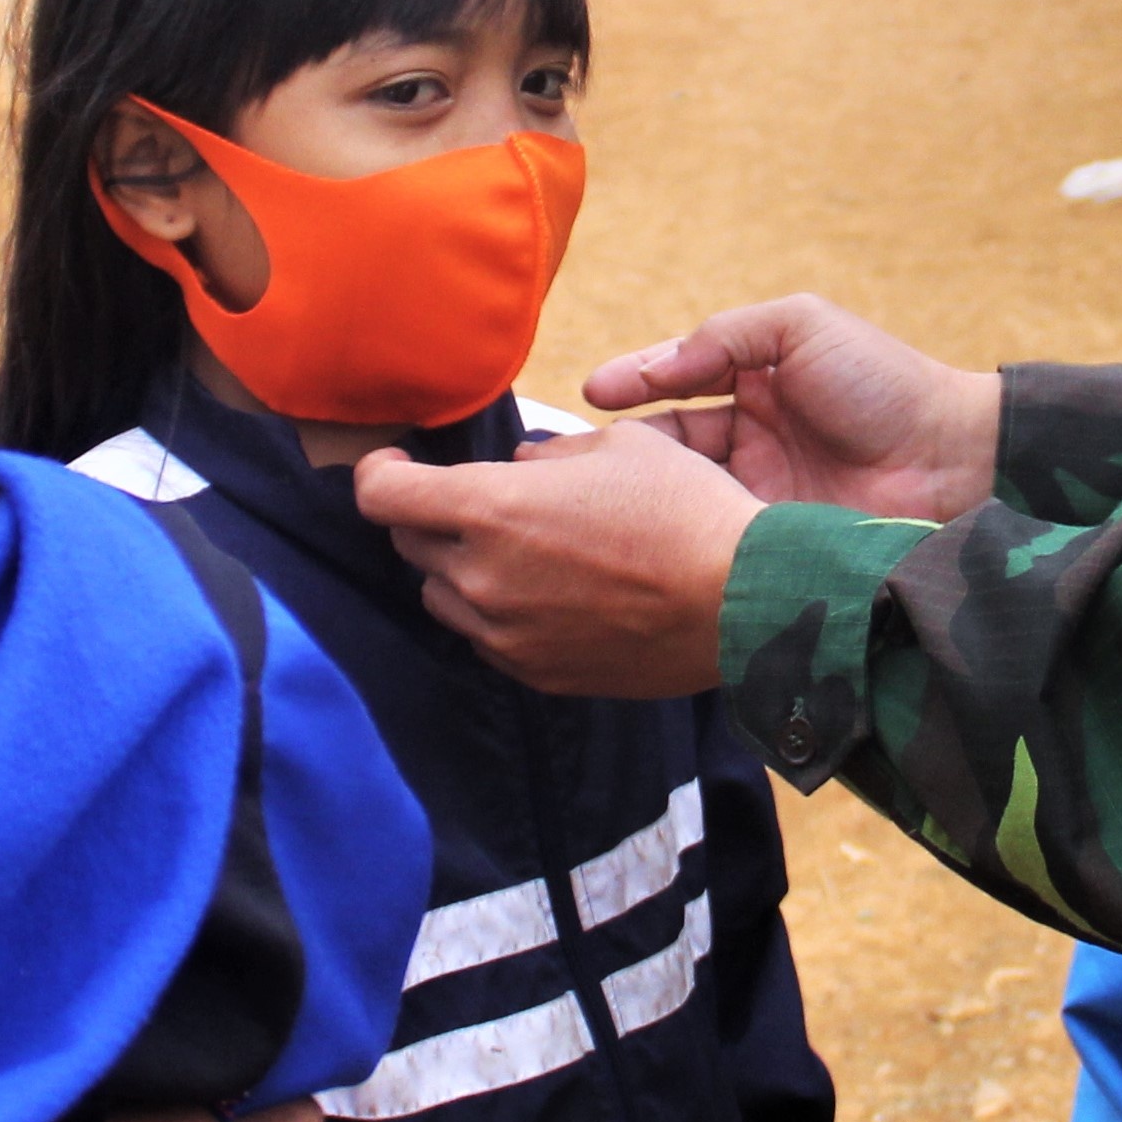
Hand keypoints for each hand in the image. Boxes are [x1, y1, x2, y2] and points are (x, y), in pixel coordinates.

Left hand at [356, 418, 757, 698]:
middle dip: (431, 515)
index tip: (394, 462)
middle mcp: (482, 577)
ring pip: (443, 596)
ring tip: (520, 551)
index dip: (378, 471)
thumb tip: (518, 465)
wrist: (743, 602)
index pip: (382, 494)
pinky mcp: (537, 674)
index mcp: (490, 509)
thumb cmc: (687, 510)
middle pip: (409, 543)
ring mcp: (506, 635)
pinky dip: (499, 612)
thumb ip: (547, 456)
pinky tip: (549, 593)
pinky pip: (487, 639)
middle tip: (475, 501)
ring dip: (462, 568)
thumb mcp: (619, 447)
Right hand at [581, 296, 1000, 523]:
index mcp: (751, 384)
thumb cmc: (884, 382)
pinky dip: (677, 533)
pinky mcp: (766, 544)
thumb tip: (658, 368)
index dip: (630, 386)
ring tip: (595, 490)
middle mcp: (746, 442)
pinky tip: (644, 532)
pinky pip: (709, 538)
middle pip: (663, 445)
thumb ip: (724, 336)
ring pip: (678, 493)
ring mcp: (754, 496)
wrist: (953, 459)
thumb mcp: (800, 327)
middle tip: (570, 455)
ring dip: (639, 492)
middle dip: (617, 449)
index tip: (591, 393)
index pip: (673, 386)